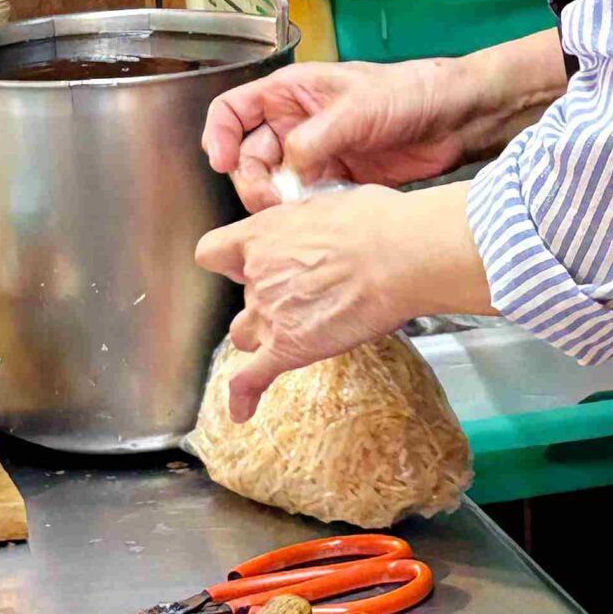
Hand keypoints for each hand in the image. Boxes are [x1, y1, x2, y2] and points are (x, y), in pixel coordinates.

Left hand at [191, 185, 455, 420]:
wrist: (397, 256)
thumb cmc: (378, 225)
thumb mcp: (332, 203)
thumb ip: (312, 221)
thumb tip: (328, 226)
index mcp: (262, 235)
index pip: (215, 251)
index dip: (230, 261)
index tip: (245, 264)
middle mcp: (257, 275)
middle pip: (243, 297)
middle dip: (266, 299)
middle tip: (305, 296)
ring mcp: (269, 314)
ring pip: (245, 335)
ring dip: (261, 336)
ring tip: (293, 335)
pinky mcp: (288, 347)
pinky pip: (252, 378)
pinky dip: (244, 395)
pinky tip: (243, 410)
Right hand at [202, 61, 480, 212]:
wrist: (456, 119)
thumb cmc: (411, 92)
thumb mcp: (358, 108)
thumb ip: (316, 137)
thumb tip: (288, 167)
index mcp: (291, 92)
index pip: (233, 110)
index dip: (218, 135)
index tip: (220, 161)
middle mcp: (296, 123)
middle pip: (249, 156)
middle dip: (252, 180)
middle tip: (269, 201)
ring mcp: (316, 153)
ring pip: (275, 183)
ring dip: (276, 202)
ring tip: (292, 214)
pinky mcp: (337, 180)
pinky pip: (304, 201)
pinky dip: (303, 212)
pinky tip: (315, 218)